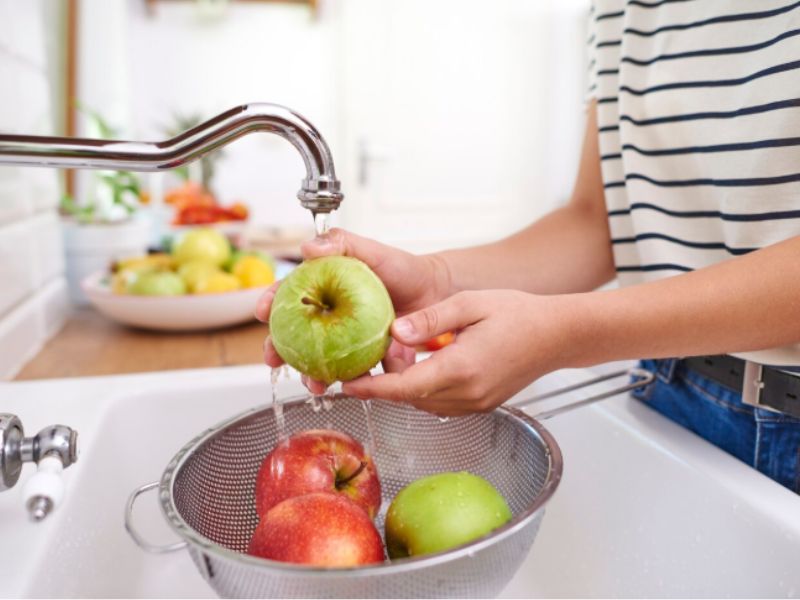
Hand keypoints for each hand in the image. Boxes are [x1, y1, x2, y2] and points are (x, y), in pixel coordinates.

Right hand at [255, 228, 451, 391]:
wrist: (436, 292)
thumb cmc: (402, 269)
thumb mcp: (373, 251)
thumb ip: (343, 243)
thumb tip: (309, 247)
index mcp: (324, 288)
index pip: (290, 294)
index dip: (271, 303)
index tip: (261, 312)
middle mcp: (330, 316)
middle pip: (296, 334)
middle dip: (279, 350)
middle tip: (273, 360)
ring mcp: (346, 339)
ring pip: (320, 360)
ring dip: (312, 375)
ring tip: (313, 383)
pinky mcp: (367, 357)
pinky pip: (356, 372)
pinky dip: (353, 382)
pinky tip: (352, 387)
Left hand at [341, 290, 576, 415]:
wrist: (557, 335)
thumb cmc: (518, 314)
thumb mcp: (469, 304)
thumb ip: (430, 319)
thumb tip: (395, 330)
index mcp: (462, 368)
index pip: (404, 387)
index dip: (371, 388)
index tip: (346, 385)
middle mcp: (467, 393)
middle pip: (410, 397)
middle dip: (386, 380)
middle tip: (374, 354)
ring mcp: (475, 404)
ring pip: (423, 402)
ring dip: (405, 385)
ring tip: (398, 356)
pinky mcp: (480, 405)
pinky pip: (440, 402)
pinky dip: (424, 388)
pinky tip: (424, 365)